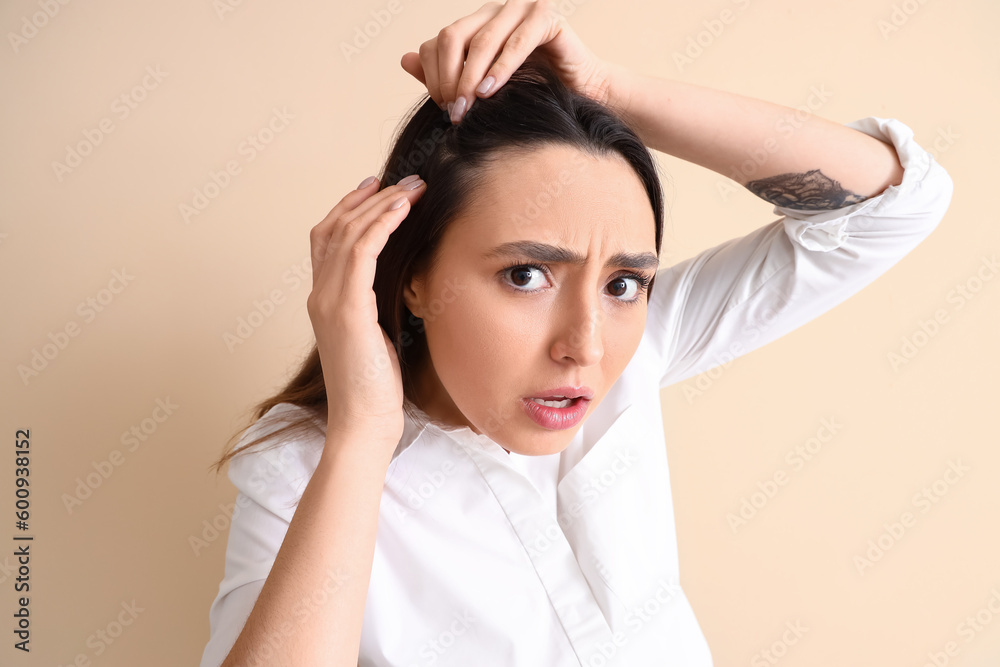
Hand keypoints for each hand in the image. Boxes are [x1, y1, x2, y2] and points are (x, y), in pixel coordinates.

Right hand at [306, 174, 426, 454]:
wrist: (364, 422)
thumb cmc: (376, 387)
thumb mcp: (377, 334)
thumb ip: (377, 303)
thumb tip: (403, 277)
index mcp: (324, 299)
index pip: (328, 238)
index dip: (351, 207)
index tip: (379, 187)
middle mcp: (318, 294)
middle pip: (335, 227)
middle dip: (371, 198)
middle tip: (405, 180)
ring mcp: (328, 300)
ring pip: (348, 233)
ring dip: (382, 205)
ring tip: (412, 188)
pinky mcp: (346, 310)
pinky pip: (360, 253)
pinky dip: (380, 225)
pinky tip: (401, 211)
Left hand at [400, 0, 618, 123]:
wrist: (582, 99)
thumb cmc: (530, 96)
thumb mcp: (481, 89)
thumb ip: (445, 75)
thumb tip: (405, 60)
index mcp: (476, 23)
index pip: (438, 42)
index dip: (434, 75)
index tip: (443, 109)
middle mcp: (496, 11)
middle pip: (453, 36)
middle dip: (449, 77)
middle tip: (453, 112)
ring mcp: (522, 9)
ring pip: (482, 40)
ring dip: (471, 77)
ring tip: (467, 108)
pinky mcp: (547, 19)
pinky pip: (517, 43)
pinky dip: (500, 70)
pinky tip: (490, 93)